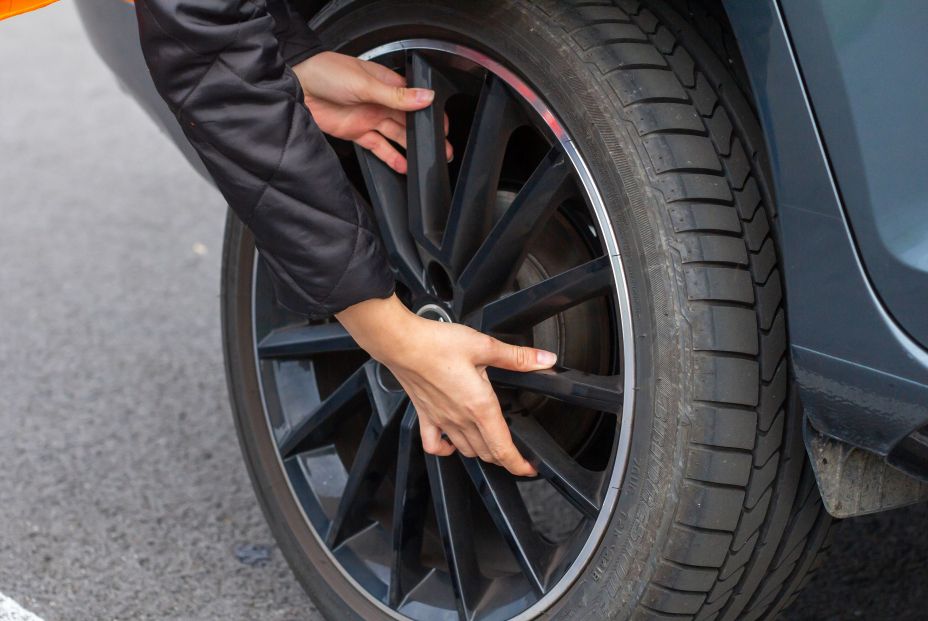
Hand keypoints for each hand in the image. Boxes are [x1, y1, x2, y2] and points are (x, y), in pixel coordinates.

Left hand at [292, 51, 452, 173]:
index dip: (430, 113)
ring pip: (397, 136)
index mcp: (387, 84)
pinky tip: (403, 166)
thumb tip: (426, 97)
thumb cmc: (326, 73)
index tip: (444, 127)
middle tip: (444, 150)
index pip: (415, 100)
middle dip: (426, 135)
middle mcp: (381, 102)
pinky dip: (391, 157)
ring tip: (428, 161)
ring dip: (412, 148)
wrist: (297, 89)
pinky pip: (379, 147)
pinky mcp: (357, 133)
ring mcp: (369, 118)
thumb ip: (396, 96)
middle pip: (409, 121)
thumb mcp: (365, 83)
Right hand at [335, 295, 556, 476]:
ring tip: (492, 447)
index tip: (529, 469)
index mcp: (479, 407)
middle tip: (516, 455)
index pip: (503, 449)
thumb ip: (516, 357)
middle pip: (487, 453)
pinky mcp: (425, 416)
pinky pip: (434, 445)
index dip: (519, 464)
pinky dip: (446, 451)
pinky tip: (452, 444)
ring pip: (466, 451)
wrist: (401, 343)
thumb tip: (544, 360)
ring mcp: (442, 420)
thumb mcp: (484, 346)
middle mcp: (460, 419)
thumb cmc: (437, 345)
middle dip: (505, 458)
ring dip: (482, 453)